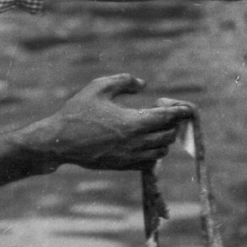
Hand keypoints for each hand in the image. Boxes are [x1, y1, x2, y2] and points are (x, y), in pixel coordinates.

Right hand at [26, 75, 186, 170]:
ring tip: (156, 128)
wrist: (59, 141)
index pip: (167, 118)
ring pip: (161, 151)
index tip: (187, 109)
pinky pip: (148, 163)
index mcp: (133, 122)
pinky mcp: (122, 166)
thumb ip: (124, 81)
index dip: (180, 112)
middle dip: (172, 124)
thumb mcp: (99, 87)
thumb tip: (143, 84)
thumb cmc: (78, 112)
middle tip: (167, 114)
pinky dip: (152, 153)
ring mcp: (129, 157)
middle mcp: (135, 142)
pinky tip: (145, 142)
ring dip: (163, 139)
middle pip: (168, 136)